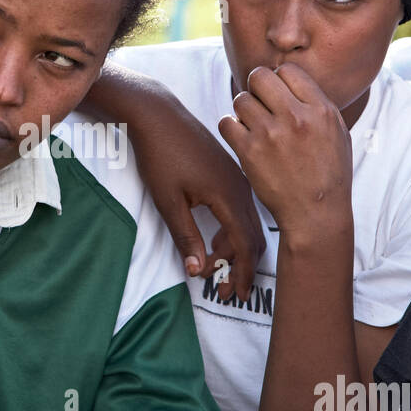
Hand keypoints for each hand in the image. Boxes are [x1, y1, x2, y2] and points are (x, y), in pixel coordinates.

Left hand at [131, 86, 265, 300]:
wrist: (157, 114)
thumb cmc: (159, 155)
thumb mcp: (168, 201)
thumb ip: (186, 237)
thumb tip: (198, 271)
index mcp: (228, 195)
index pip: (246, 244)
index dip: (244, 273)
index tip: (237, 296)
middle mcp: (240, 187)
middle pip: (252, 236)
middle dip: (242, 267)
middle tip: (227, 291)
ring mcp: (237, 178)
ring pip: (247, 223)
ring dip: (235, 249)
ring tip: (215, 268)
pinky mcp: (229, 173)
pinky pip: (240, 209)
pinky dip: (232, 231)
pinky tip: (214, 241)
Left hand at [218, 64, 352, 239]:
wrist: (316, 214)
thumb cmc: (329, 175)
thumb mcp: (338, 134)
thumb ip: (318, 105)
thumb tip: (295, 81)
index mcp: (321, 110)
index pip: (288, 70)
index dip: (279, 79)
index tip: (278, 95)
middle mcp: (296, 117)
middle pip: (259, 76)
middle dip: (256, 87)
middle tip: (260, 105)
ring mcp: (271, 134)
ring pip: (240, 99)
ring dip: (243, 110)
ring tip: (253, 126)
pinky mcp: (249, 152)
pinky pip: (226, 122)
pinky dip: (231, 128)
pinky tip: (242, 138)